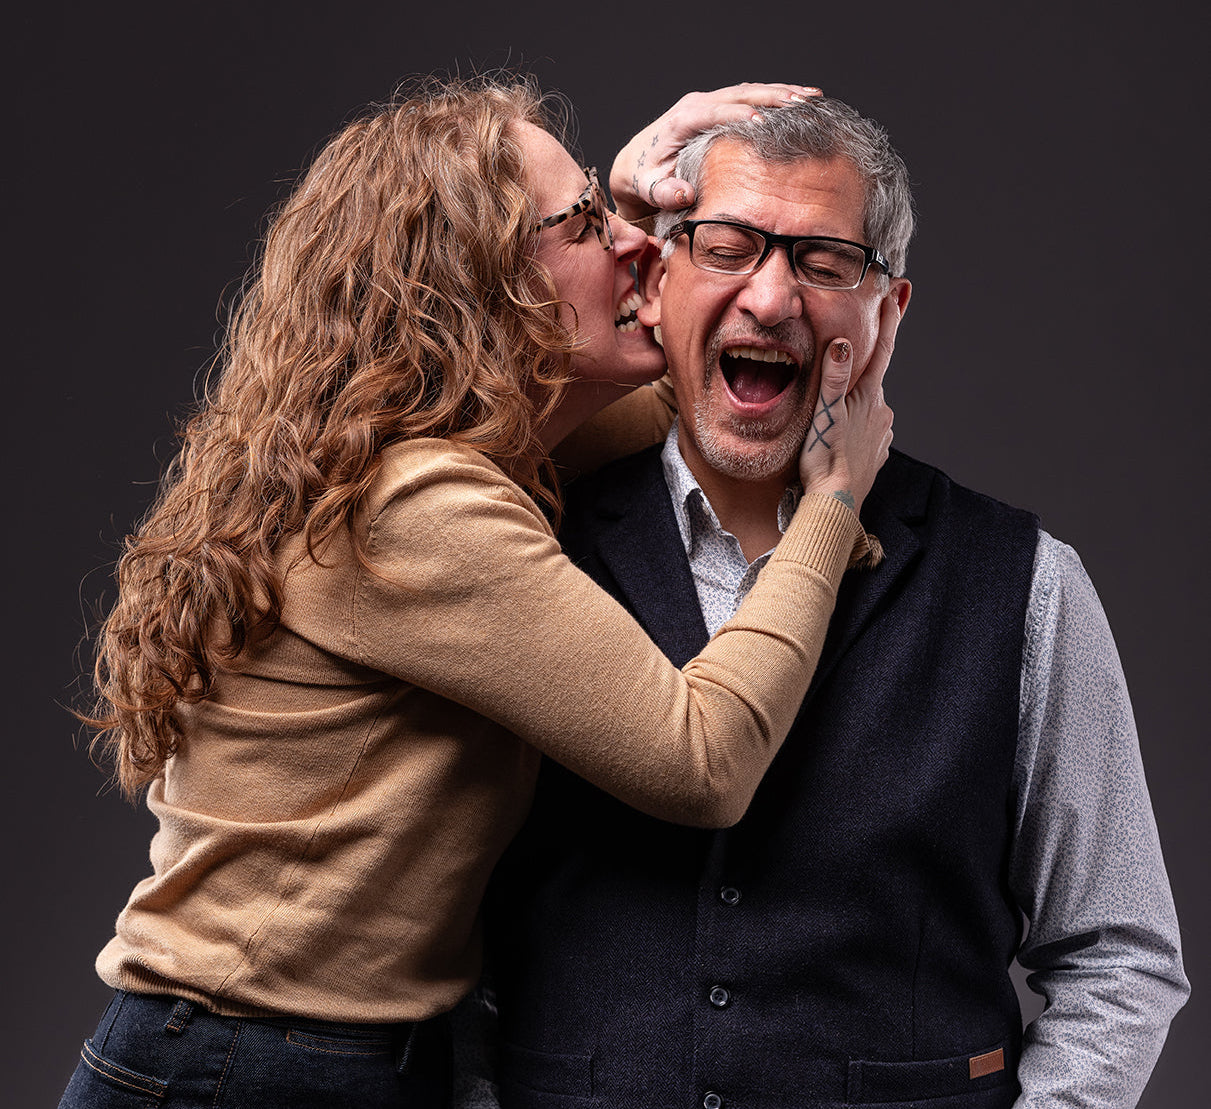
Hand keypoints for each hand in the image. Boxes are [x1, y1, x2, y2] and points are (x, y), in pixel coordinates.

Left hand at [610, 83, 821, 221]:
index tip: (762, 120)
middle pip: (738, 94)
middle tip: (802, 103)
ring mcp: (708, 102)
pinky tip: (800, 99)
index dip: (737, 114)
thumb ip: (664, 193)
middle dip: (771, 97)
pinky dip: (775, 96)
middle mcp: (696, 104)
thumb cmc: (645, 177)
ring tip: (811, 97)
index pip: (713, 112)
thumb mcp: (649, 189)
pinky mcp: (717, 105)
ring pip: (749, 90)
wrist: (637, 162)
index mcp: (681, 121)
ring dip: (780, 92)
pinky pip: (749, 96)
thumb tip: (685, 194)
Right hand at [798, 297, 900, 515]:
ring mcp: (883, 434)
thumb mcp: (825, 414)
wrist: (835, 503)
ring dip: (857, 403)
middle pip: (873, 381)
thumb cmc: (824, 459)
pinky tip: (842, 436)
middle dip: (862, 371)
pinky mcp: (878, 453)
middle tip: (843, 364)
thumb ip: (834, 377)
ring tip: (834, 411)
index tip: (894, 297)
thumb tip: (844, 343)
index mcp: (869, 397)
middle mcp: (882, 412)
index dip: (888, 322)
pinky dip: (858, 427)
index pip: (882, 351)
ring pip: (871, 407)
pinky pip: (870, 430)